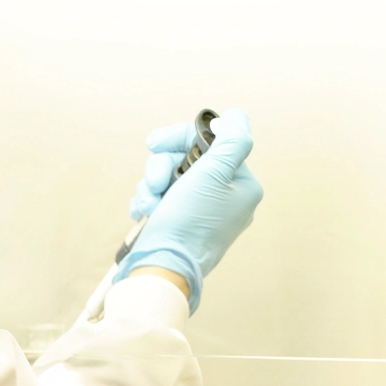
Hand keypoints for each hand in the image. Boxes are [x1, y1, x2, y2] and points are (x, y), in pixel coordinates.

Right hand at [117, 108, 262, 311]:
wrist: (164, 268)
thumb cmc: (189, 224)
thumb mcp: (212, 174)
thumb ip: (230, 141)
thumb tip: (237, 116)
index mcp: (242, 184)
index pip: (210, 143)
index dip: (179, 139)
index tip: (155, 143)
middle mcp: (225, 197)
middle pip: (186, 159)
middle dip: (161, 168)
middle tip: (154, 182)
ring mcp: (201, 211)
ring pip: (169, 177)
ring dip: (151, 186)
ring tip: (149, 205)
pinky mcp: (180, 223)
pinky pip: (161, 197)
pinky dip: (148, 201)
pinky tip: (144, 212)